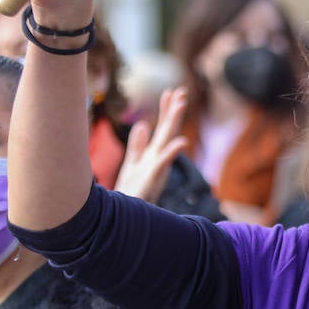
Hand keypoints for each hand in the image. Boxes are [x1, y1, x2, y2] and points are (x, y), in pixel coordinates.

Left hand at [114, 88, 188, 202]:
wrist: (125, 217)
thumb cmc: (131, 191)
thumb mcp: (132, 164)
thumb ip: (137, 145)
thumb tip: (141, 125)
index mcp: (152, 154)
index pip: (161, 128)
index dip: (165, 110)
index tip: (169, 91)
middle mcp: (158, 158)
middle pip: (167, 130)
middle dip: (174, 110)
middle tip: (182, 91)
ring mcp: (157, 167)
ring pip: (168, 141)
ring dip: (174, 122)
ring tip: (181, 104)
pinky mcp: (153, 178)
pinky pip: (164, 162)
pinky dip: (173, 152)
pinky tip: (181, 142)